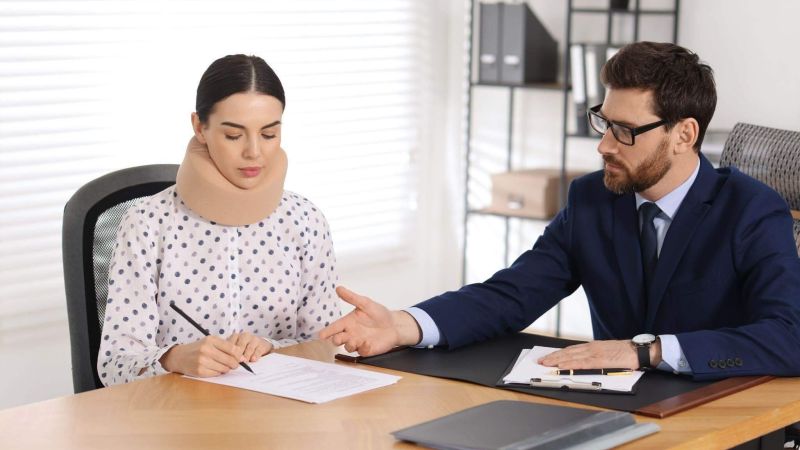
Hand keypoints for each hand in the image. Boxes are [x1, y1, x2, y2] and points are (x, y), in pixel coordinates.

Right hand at [160, 335, 244, 376]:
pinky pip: (216, 374)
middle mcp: (206, 350)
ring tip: (222, 366)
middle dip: (235, 364)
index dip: (239, 355)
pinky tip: (214, 369)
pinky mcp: (199, 371)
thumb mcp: (210, 342)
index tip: (241, 358)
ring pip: (224, 368)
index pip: (232, 348)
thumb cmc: (198, 348)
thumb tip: (242, 357)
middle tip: (234, 364)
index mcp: (211, 340)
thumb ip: (226, 347)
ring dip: (226, 369)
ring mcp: (202, 361)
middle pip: (230, 360)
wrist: (179, 356)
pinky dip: (218, 372)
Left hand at [228, 332, 272, 362]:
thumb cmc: (245, 349)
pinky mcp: (262, 344)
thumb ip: (231, 354)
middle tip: (235, 363)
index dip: (229, 354)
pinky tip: (253, 360)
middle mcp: (244, 336)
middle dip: (238, 356)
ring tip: (244, 362)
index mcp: (235, 336)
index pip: (230, 344)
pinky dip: (255, 355)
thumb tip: (226, 363)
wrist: (260, 345)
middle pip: (240, 346)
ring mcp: (254, 339)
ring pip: (249, 348)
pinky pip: (258, 350)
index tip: (228, 361)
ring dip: (246, 356)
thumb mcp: (236, 349)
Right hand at [318, 286, 420, 356]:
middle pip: (337, 339)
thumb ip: (351, 297)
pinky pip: (361, 352)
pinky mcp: (366, 350)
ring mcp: (358, 342)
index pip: (334, 327)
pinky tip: (368, 343)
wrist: (394, 325)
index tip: (321, 335)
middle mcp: (351, 333)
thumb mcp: (365, 303)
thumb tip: (339, 288)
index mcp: (348, 322)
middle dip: (336, 340)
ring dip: (349, 345)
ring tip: (355, 341)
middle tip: (339, 338)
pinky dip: (363, 348)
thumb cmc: (379, 313)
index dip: (326, 332)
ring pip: (347, 347)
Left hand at [538, 339, 660, 369]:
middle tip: (540, 361)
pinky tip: (562, 366)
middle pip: (568, 352)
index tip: (548, 356)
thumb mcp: (607, 352)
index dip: (559, 353)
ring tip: (546, 363)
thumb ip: (596, 356)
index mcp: (593, 346)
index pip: (571, 349)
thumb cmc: (625, 353)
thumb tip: (585, 362)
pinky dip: (570, 364)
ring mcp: (595, 353)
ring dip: (557, 360)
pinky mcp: (600, 360)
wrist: (639, 351)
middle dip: (553, 356)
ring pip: (572, 356)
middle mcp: (591, 348)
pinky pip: (582, 363)